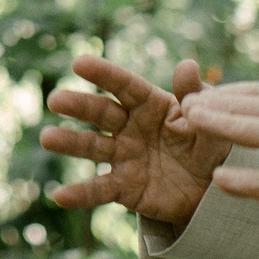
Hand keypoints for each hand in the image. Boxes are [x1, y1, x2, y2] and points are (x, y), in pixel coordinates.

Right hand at [39, 55, 229, 229]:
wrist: (211, 191)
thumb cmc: (209, 146)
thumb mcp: (209, 122)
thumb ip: (196, 97)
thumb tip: (186, 64)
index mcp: (150, 104)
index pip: (124, 85)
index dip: (103, 74)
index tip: (79, 63)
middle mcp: (130, 127)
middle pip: (101, 113)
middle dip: (78, 105)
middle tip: (55, 100)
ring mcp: (123, 156)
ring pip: (92, 147)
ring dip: (69, 143)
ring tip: (47, 138)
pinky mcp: (123, 187)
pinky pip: (100, 190)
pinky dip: (80, 194)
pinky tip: (59, 195)